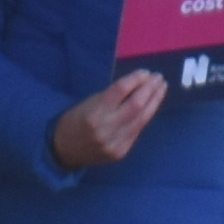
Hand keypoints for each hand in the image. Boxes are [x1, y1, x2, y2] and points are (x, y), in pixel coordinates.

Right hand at [46, 70, 168, 170]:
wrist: (62, 151)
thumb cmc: (74, 121)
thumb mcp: (87, 103)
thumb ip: (112, 97)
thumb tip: (138, 84)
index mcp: (93, 113)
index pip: (120, 91)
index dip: (135, 79)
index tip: (145, 72)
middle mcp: (106, 129)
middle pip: (136, 105)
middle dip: (150, 89)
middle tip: (158, 78)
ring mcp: (115, 143)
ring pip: (142, 119)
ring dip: (154, 101)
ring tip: (161, 88)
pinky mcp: (121, 152)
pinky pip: (138, 130)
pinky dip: (146, 116)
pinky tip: (152, 105)